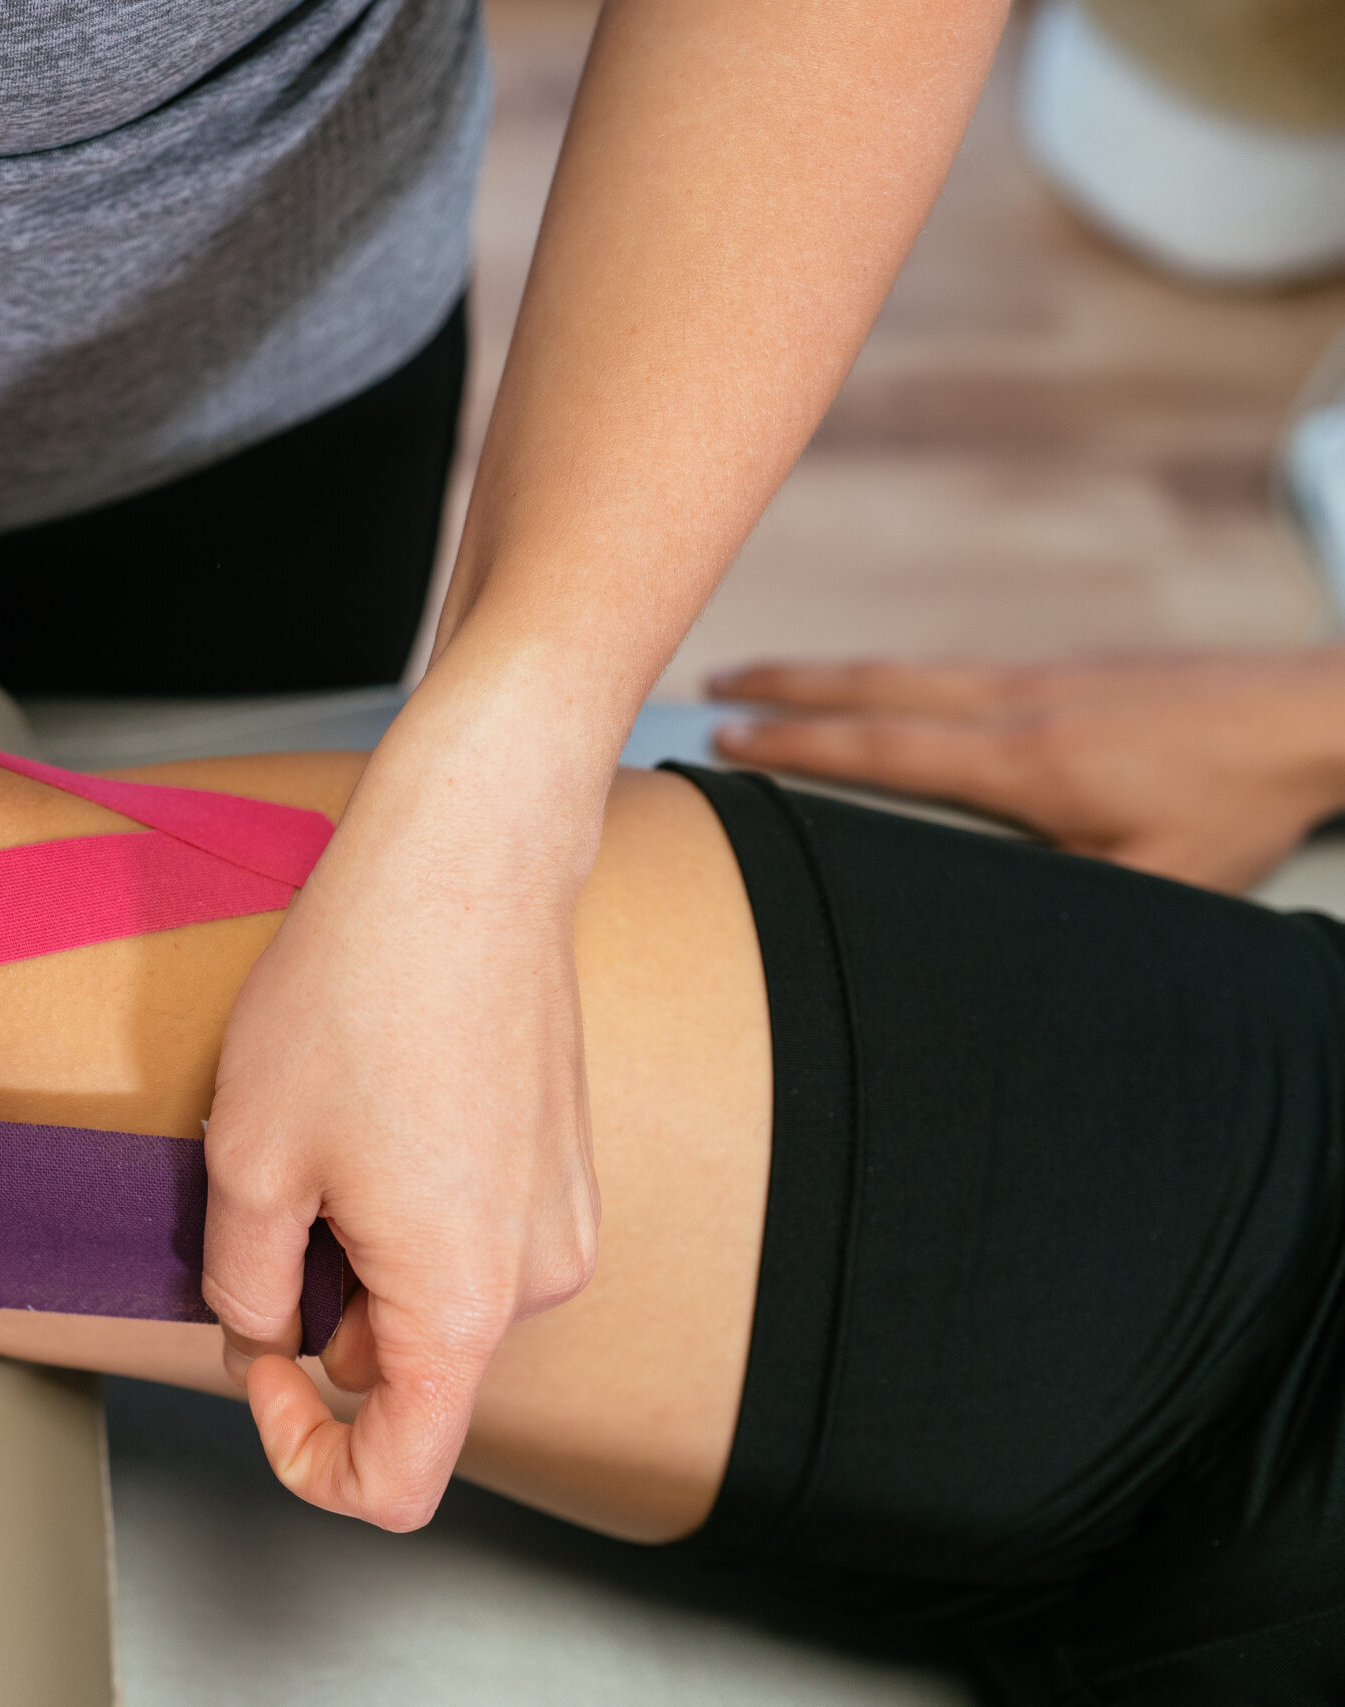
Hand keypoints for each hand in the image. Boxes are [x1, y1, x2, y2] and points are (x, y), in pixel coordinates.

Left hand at [202, 711, 601, 1530]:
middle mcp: (534, 1279)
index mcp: (460, 1304)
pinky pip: (468, 1232)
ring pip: (430, 1295)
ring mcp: (560, 1220)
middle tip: (263, 1194)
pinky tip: (373, 1102)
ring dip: (357, 1249)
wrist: (465, 862)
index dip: (307, 1459)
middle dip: (316, 1313)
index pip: (397, 1479)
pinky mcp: (562, 1164)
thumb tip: (260, 1334)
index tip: (258, 1376)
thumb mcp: (249, 1156)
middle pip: (405, 1370)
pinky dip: (404, 1204)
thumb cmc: (362, 993)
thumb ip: (241, 1286)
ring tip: (321, 1127)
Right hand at [710, 650, 1344, 892]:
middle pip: (874, 683)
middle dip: (783, 684)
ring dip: (831, 673)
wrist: (1311, 713)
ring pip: (910, 667)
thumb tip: (991, 931)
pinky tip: (882, 689)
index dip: (796, 740)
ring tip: (767, 679)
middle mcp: (1020, 702)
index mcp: (1025, 761)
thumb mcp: (1157, 882)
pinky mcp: (1068, 667)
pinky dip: (896, 676)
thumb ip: (1067, 904)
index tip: (725, 736)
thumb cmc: (1239, 806)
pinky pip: (956, 667)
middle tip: (710, 685)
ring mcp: (1042, 674)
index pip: (883, 745)